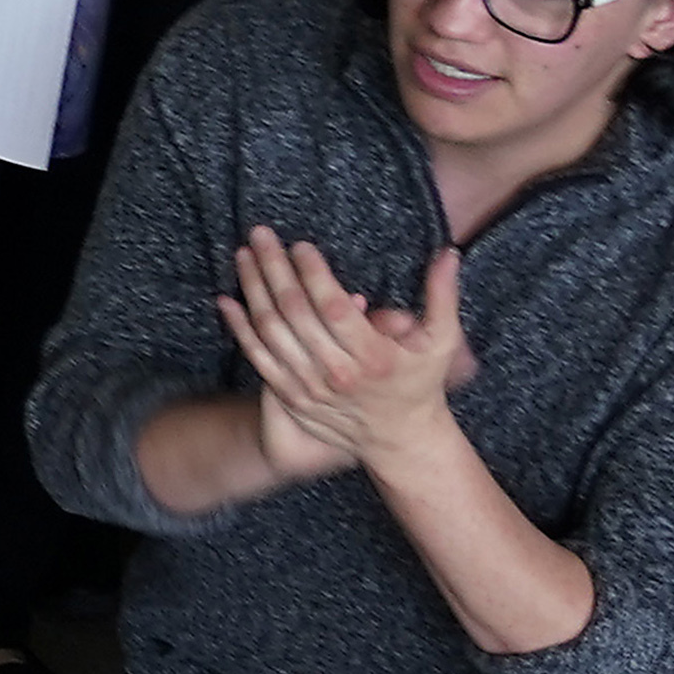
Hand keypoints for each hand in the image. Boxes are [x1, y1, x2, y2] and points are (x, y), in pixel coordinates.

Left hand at [216, 226, 468, 475]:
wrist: (399, 440)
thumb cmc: (421, 383)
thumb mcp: (443, 343)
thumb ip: (443, 296)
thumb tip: (447, 253)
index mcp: (373, 356)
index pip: (333, 306)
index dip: (313, 273)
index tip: (300, 245)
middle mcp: (338, 373)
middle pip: (295, 312)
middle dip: (274, 268)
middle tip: (261, 234)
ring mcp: (310, 387)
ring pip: (271, 331)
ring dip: (253, 289)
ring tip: (244, 255)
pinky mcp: (291, 396)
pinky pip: (258, 357)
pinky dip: (240, 328)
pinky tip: (227, 301)